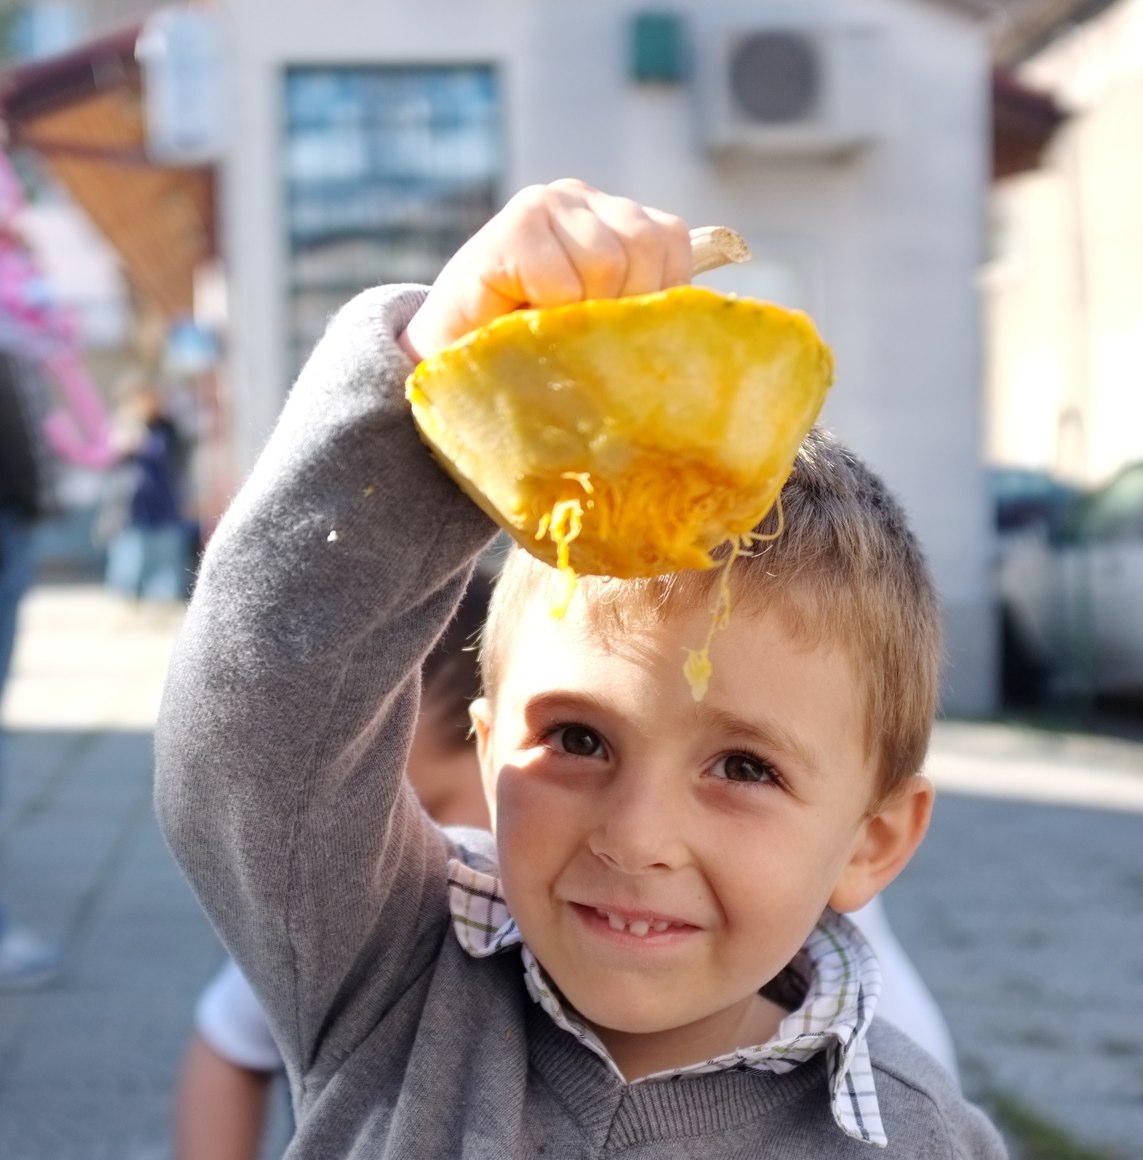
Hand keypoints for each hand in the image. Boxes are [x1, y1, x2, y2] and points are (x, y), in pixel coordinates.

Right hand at [399, 178, 691, 362]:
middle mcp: (583, 198)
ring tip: (545, 327)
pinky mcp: (514, 225)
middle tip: (576, 334)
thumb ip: (639, 309)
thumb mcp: (598, 324)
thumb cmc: (531, 348)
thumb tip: (690, 325)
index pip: (670, 243)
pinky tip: (518, 319)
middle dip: (619, 309)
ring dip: (578, 315)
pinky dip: (545, 315)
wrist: (450, 358)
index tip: (613, 330)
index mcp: (616, 219)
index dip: (653, 297)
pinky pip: (560, 279)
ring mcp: (547, 203)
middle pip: (644, 249)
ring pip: (605, 264)